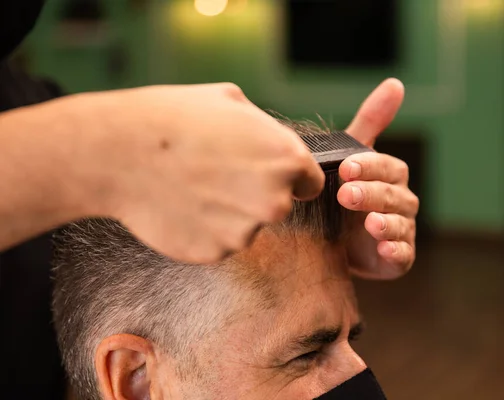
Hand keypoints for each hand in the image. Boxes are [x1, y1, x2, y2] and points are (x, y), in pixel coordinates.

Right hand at [83, 83, 323, 262]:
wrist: (119, 153)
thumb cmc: (174, 118)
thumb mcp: (231, 101)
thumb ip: (266, 131)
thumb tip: (273, 146)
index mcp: (287, 161)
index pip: (310, 183)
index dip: (291, 178)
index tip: (267, 174)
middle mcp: (274, 202)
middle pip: (278, 206)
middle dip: (256, 194)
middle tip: (218, 175)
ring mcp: (244, 232)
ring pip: (246, 225)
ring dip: (228, 212)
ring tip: (193, 186)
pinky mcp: (215, 252)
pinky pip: (219, 241)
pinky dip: (205, 229)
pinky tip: (181, 205)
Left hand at [338, 78, 418, 278]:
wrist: (331, 243)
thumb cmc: (344, 194)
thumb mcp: (350, 157)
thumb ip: (370, 123)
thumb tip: (396, 83)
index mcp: (389, 176)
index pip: (386, 167)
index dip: (369, 167)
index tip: (345, 168)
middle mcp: (400, 201)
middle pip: (392, 194)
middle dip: (371, 194)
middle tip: (345, 195)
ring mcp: (401, 229)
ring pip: (400, 223)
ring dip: (386, 223)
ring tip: (370, 224)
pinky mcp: (398, 258)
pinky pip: (402, 255)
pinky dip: (395, 251)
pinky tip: (384, 249)